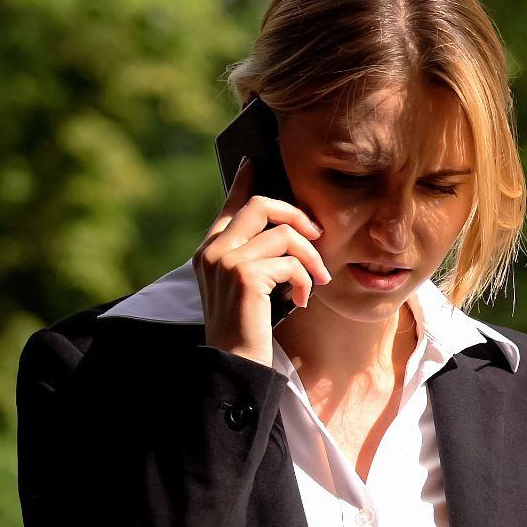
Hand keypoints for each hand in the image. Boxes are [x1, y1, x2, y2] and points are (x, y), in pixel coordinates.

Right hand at [195, 158, 330, 366]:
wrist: (234, 363)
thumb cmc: (246, 328)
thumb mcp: (247, 287)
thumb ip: (254, 257)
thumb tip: (287, 231)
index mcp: (209, 251)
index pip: (228, 206)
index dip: (244, 182)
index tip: (254, 162)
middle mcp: (212, 251)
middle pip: (261, 206)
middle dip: (297, 216)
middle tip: (317, 236)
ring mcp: (226, 261)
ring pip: (284, 234)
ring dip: (310, 258)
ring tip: (316, 281)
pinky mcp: (244, 275)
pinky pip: (290, 262)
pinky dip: (304, 281)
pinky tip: (301, 300)